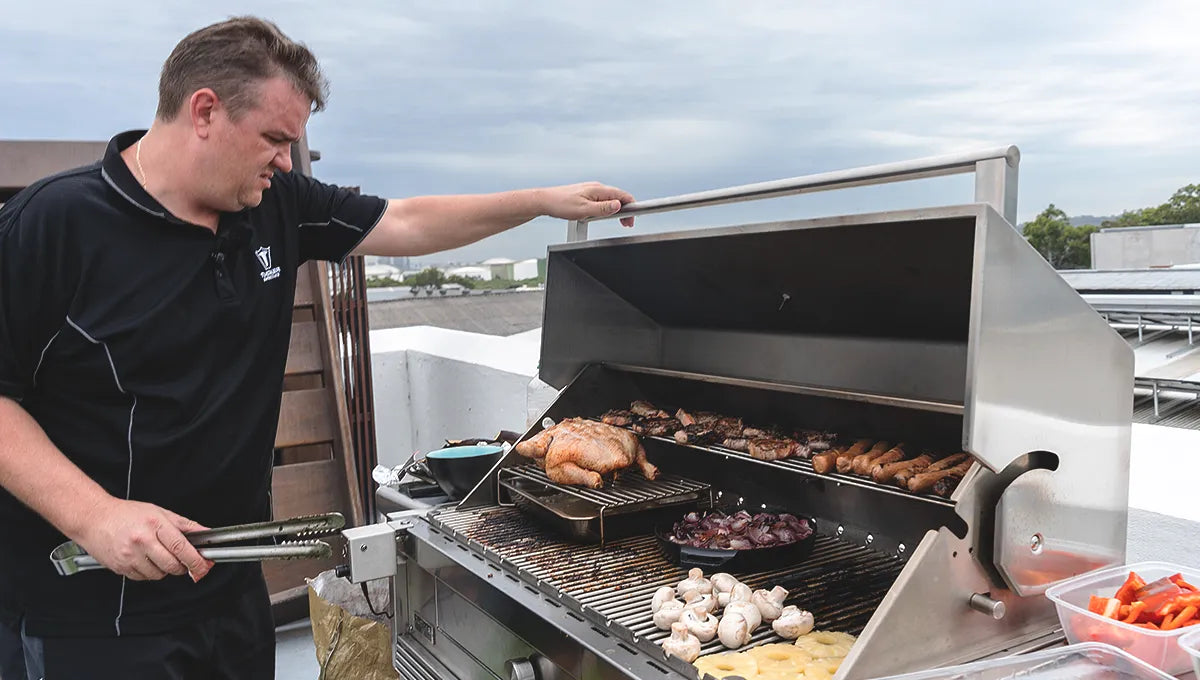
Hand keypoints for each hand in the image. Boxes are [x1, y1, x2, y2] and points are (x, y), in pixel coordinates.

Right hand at [73, 498, 214, 581]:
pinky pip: (144, 578)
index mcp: (155, 525)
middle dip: (182, 566)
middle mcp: (142, 541)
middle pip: (172, 565)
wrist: (94, 518)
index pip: (181, 547)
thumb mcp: (160, 512)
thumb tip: (206, 534)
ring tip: (156, 554)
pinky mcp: (121, 567)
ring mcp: (130, 556)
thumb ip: (186, 525)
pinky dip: (149, 572)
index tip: (203, 566)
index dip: (196, 560)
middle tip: (181, 560)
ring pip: (159, 574)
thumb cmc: (126, 514)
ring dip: (164, 569)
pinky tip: (144, 558)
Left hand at [540, 182, 635, 227]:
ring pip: (611, 199)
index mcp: (598, 189)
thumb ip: (603, 208)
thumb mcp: (584, 210)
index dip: (632, 207)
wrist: (545, 201)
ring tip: (620, 221)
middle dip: (626, 210)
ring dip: (618, 210)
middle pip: (619, 197)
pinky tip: (606, 215)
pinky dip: (609, 208)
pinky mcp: (586, 194)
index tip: (633, 219)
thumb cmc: (560, 204)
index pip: (623, 195)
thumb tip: (618, 205)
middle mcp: (596, 187)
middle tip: (627, 224)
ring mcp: (591, 190)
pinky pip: (603, 200)